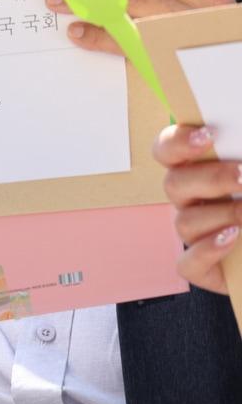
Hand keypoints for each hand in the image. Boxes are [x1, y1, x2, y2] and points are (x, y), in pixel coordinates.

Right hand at [155, 124, 239, 293]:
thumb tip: (241, 156)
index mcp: (201, 171)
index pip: (169, 150)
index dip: (178, 141)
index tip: (209, 134)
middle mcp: (193, 201)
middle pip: (174, 184)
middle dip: (210, 178)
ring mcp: (196, 235)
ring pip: (184, 222)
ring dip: (221, 214)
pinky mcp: (202, 269)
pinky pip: (187, 263)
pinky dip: (207, 250)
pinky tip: (233, 238)